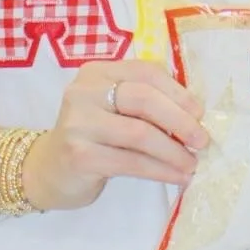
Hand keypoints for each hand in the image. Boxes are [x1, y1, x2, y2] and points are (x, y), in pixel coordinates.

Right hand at [23, 60, 208, 211]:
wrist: (47, 170)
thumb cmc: (92, 136)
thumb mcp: (113, 108)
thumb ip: (144, 101)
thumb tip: (195, 114)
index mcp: (97, 72)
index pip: (145, 73)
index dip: (178, 92)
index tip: (200, 112)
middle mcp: (84, 92)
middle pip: (144, 99)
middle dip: (180, 120)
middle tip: (202, 140)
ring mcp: (78, 124)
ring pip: (140, 133)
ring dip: (173, 151)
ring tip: (192, 164)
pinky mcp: (80, 156)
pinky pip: (131, 162)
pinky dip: (160, 170)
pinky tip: (176, 177)